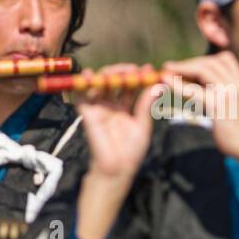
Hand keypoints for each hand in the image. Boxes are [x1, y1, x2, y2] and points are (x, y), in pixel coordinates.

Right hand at [76, 63, 160, 182]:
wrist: (115, 169)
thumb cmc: (131, 152)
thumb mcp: (142, 126)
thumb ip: (146, 106)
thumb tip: (157, 87)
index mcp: (125, 109)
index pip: (130, 88)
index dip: (137, 77)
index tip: (147, 69)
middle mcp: (111, 107)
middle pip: (113, 83)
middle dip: (121, 73)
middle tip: (131, 69)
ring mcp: (99, 110)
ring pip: (99, 87)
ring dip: (104, 76)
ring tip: (113, 71)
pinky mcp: (87, 115)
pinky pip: (82, 98)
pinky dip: (82, 85)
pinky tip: (87, 74)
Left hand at [160, 52, 238, 160]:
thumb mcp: (233, 104)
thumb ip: (221, 92)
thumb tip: (203, 86)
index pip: (223, 59)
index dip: (201, 59)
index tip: (185, 66)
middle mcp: (237, 83)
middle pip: (210, 62)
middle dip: (188, 63)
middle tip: (170, 67)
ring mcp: (228, 93)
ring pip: (203, 70)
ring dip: (181, 68)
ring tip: (165, 72)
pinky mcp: (218, 107)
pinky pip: (195, 91)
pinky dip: (178, 84)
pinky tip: (166, 82)